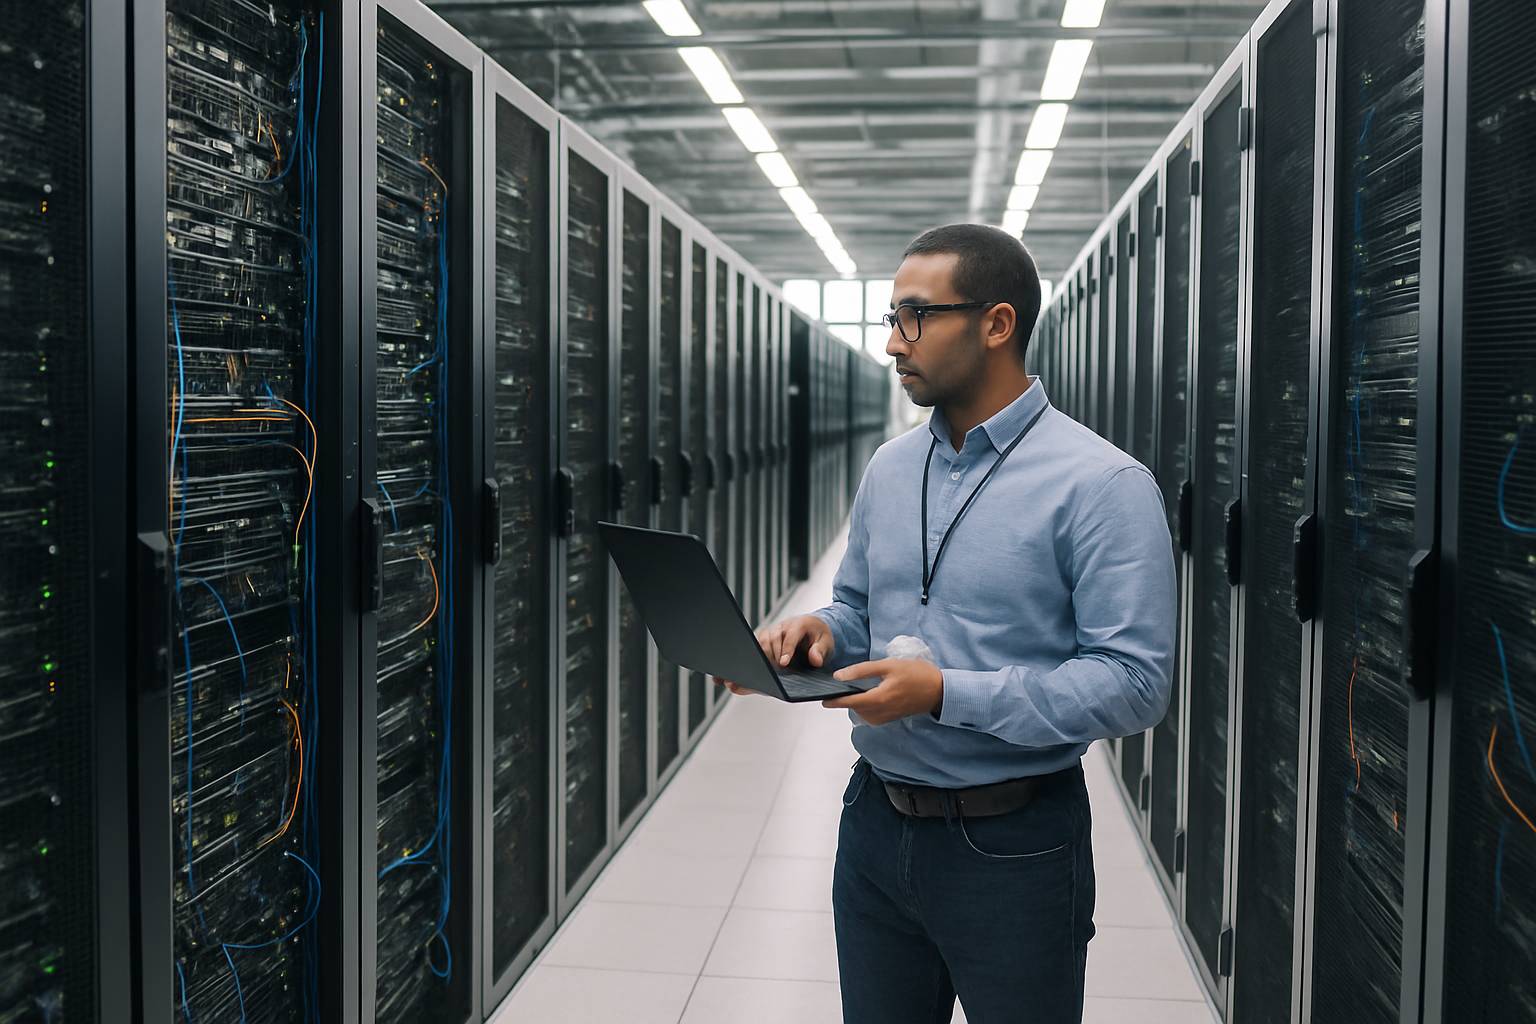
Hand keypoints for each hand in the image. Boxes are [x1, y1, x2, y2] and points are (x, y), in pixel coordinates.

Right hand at [714, 614, 836, 696]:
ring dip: (751, 660)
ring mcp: (769, 634)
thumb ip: (821, 650)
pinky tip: (732, 674)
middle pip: (769, 642)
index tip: (784, 663)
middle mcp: (780, 628)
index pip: (789, 637)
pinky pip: (752, 651)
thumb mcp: (826, 642)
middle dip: (765, 658)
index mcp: (797, 624)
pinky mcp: (762, 643)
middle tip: (760, 674)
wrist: (813, 629)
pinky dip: (742, 661)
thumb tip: (815, 659)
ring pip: (758, 646)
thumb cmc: (818, 636)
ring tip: (741, 677)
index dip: (786, 650)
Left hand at [821, 658, 943, 724]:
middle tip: (840, 684)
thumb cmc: (916, 674)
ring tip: (854, 687)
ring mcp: (885, 718)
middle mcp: (880, 713)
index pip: (849, 702)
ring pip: (862, 712)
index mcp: (878, 699)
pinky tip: (869, 693)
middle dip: (845, 698)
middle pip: (854, 707)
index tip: (822, 699)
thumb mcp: (888, 665)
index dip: (834, 701)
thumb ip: (862, 671)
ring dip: (856, 701)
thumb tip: (839, 676)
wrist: (939, 690)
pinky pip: (871, 714)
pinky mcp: (890, 718)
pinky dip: (866, 705)